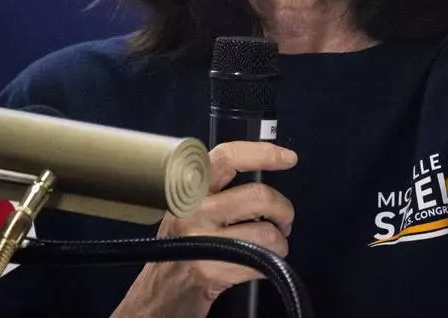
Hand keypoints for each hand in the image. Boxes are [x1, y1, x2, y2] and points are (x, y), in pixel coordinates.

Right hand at [113, 141, 297, 316]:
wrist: (159, 294)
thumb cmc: (182, 247)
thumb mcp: (188, 207)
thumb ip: (216, 187)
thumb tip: (265, 168)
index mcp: (187, 189)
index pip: (227, 157)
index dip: (262, 153)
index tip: (288, 158)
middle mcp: (190, 210)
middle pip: (258, 196)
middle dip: (283, 210)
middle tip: (283, 220)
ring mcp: (199, 241)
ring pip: (266, 232)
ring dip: (280, 243)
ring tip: (271, 247)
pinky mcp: (209, 271)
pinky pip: (261, 261)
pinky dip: (270, 264)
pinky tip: (258, 265)